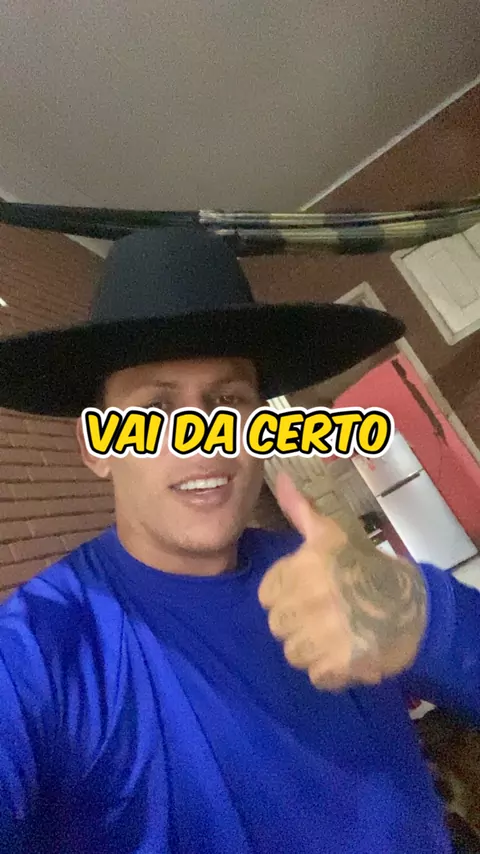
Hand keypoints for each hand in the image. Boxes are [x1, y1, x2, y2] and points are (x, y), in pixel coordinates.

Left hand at [258, 473, 426, 691]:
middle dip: (298, 622)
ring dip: (311, 648)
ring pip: (292, 653)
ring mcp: (324, 635)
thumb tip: (279, 479)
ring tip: (335, 633)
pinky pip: (314, 676)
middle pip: (277, 626)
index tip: (308, 593)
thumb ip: (300, 510)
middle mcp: (310, 600)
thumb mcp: (332, 534)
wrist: (413, 608)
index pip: (267, 595)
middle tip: (325, 614)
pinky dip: (329, 671)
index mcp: (304, 567)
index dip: (286, 595)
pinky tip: (345, 652)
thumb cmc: (367, 567)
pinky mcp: (339, 666)